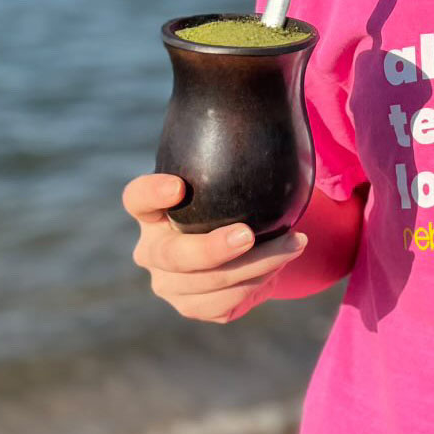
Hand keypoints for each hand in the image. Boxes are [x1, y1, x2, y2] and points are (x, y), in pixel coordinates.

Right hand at [124, 173, 306, 322]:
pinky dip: (259, 283)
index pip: (138, 198)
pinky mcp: (192, 306)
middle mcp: (152, 250)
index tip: (178, 185)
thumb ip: (233, 160)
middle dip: (212, 248)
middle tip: (248, 235)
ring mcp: (169, 284)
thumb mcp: (228, 179)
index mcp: (153, 211)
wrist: (243, 246)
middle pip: (172, 255)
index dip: (151, 194)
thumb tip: (272, 127)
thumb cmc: (233, 200)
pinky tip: (280, 263)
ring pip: (210, 283)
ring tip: (295, 243)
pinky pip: (226, 303)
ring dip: (259, 264)